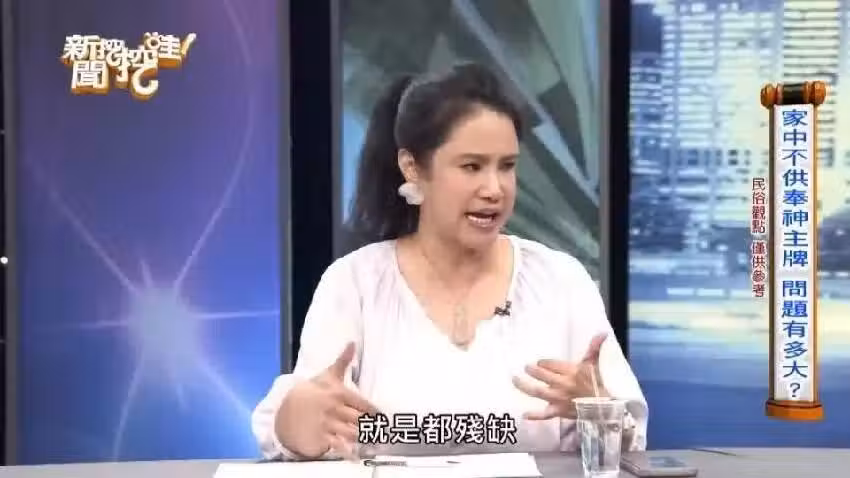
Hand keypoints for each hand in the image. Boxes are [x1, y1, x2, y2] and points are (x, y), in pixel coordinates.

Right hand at [280, 343, 377, 458]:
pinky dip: (348, 452)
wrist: (285, 412)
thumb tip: (353, 343)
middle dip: (373, 427)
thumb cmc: (310, 393)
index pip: (364, 405)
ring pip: (353, 433)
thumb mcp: (326, 376)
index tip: (383, 418)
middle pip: (361, 420)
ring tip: (376, 442)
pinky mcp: (321, 438)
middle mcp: (335, 409)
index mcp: (339, 393)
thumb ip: (342, 362)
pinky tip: (356, 455)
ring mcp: (328, 425)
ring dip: (364, 439)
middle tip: (384, 432)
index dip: (375, 413)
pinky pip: (338, 446)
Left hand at [512, 333, 608, 419]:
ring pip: (539, 392)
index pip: (553, 364)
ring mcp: (560, 399)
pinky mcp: (560, 412)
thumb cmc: (599, 384)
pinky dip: (535, 416)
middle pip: (543, 376)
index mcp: (572, 372)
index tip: (540, 362)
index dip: (545, 363)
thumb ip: (594, 348)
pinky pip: (545, 415)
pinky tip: (524, 415)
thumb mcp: (595, 365)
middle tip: (526, 367)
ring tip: (515, 379)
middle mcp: (564, 385)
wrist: (606, 407)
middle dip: (533, 370)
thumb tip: (602, 333)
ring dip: (525, 386)